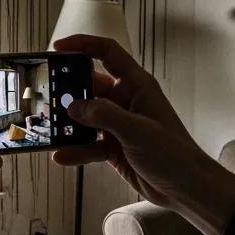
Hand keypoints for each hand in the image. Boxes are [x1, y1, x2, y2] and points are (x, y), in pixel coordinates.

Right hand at [52, 34, 234, 234]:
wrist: (186, 189)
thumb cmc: (175, 155)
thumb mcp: (137, 131)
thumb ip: (104, 115)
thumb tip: (75, 107)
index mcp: (137, 86)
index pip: (108, 53)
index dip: (83, 45)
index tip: (58, 47)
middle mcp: (126, 101)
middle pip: (90, 86)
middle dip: (68, 91)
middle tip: (47, 96)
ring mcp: (119, 124)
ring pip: (85, 116)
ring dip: (69, 123)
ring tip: (51, 129)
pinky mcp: (114, 146)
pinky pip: (87, 143)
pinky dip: (75, 149)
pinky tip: (62, 155)